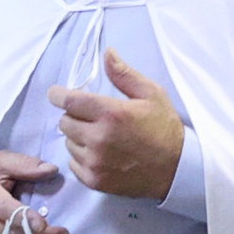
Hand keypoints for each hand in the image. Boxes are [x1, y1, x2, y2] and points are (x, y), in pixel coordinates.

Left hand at [51, 49, 184, 202]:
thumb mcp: (151, 94)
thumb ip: (124, 74)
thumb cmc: (164, 128)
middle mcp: (99, 138)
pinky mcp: (94, 180)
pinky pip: (73, 163)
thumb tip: (107, 53)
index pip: (69, 101)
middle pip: (65, 122)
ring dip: (77, 137)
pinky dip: (81, 157)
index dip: (57, 95)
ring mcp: (95, 162)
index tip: (56, 94)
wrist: (177, 169)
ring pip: (68, 143)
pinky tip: (99, 153)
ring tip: (99, 136)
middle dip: (73, 115)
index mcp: (111, 113)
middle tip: (91, 117)